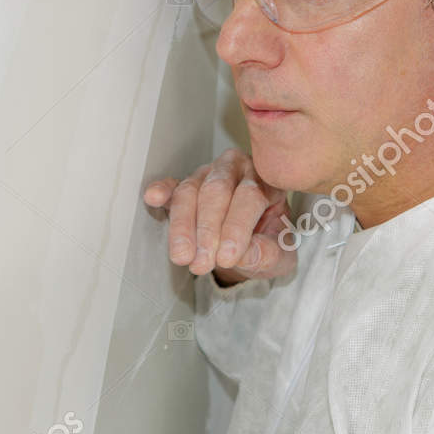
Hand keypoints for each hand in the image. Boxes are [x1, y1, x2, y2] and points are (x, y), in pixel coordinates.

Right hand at [143, 149, 296, 283]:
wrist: (251, 244)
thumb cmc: (268, 243)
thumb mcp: (280, 256)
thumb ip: (269, 254)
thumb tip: (247, 255)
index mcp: (266, 180)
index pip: (249, 197)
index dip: (236, 228)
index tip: (228, 257)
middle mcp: (236, 170)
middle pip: (216, 191)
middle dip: (207, 230)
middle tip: (202, 262)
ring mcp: (208, 174)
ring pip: (190, 191)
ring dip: (183, 226)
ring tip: (183, 256)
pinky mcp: (185, 185)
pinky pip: (172, 186)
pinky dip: (162, 191)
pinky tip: (154, 198)